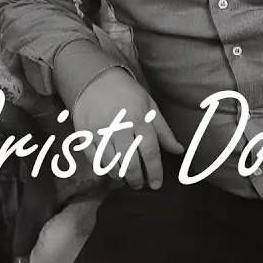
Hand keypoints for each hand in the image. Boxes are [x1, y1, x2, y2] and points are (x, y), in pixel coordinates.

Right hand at [71, 67, 183, 189]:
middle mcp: (120, 126)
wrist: (95, 77)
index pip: (150, 152)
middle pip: (130, 162)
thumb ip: (163, 131)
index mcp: (139, 118)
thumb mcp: (150, 106)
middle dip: (136, 179)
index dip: (155, 172)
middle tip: (139, 185)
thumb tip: (179, 151)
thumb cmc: (127, 93)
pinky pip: (92, 158)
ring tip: (125, 178)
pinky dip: (101, 169)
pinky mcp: (84, 132)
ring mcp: (99, 130)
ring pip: (111, 163)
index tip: (156, 185)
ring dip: (119, 176)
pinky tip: (108, 171)